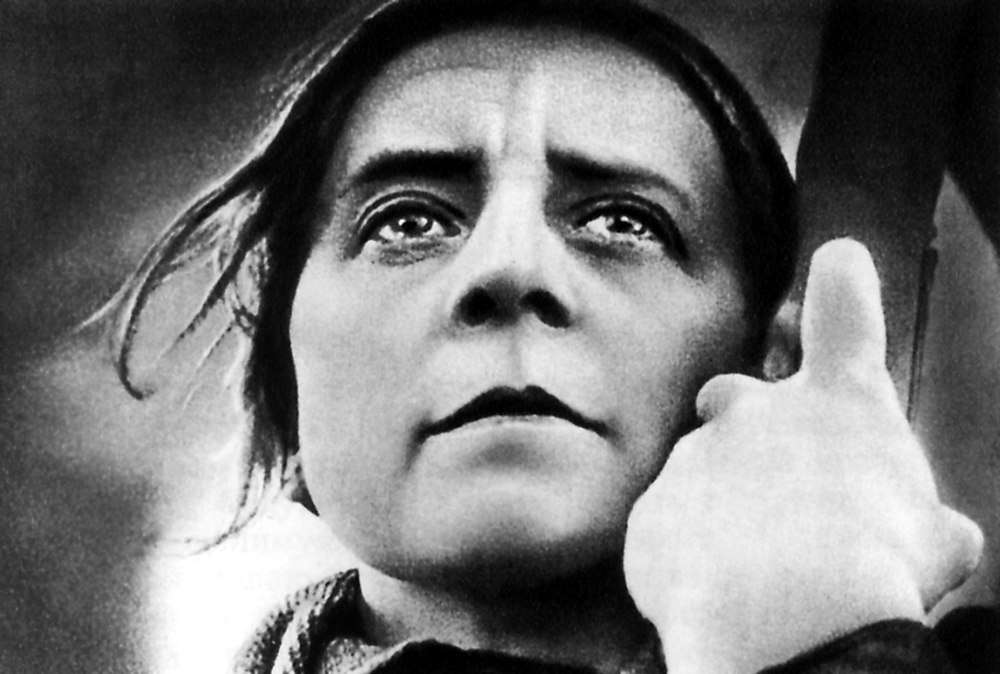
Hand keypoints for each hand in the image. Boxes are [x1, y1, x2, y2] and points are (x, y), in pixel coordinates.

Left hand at [623, 239, 982, 673]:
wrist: (785, 618)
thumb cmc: (874, 569)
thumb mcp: (928, 541)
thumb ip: (922, 521)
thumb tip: (939, 536)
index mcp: (839, 404)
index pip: (845, 312)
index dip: (844, 283)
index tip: (839, 260)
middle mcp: (757, 412)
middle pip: (735, 395)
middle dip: (741, 425)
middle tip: (767, 485)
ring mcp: (695, 456)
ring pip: (700, 477)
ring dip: (721, 512)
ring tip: (754, 573)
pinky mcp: (651, 509)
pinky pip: (669, 532)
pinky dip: (687, 557)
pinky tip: (715, 594)